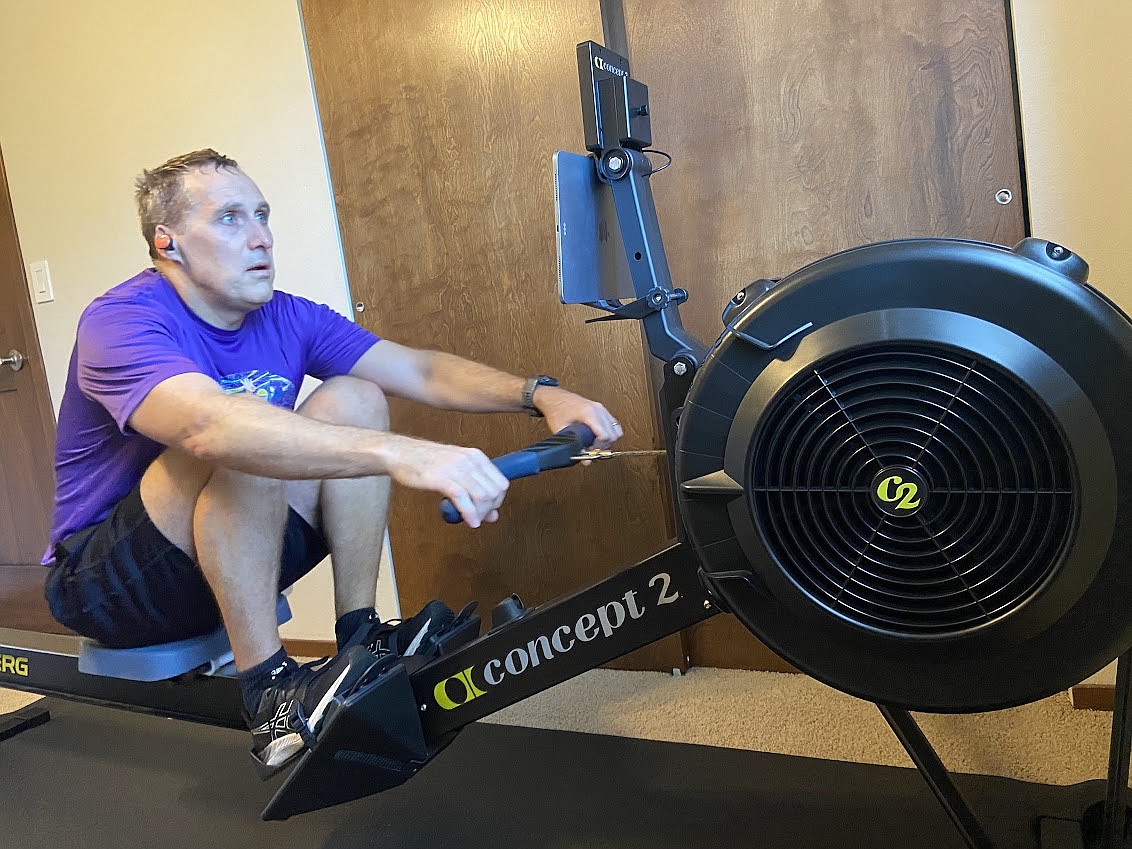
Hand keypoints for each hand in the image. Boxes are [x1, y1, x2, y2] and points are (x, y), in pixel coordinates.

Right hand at [384, 435, 508, 527]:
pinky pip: (463, 499)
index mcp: (476, 456)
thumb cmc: (426, 462)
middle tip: (479, 517)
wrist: (401, 453)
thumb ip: (475, 489)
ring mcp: (455, 468)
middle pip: (494, 492)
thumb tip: (493, 514)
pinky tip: (469, 521)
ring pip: (482, 496)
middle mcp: (469, 460)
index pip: (501, 483)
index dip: (498, 501)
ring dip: (480, 514)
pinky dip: (470, 514)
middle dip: (489, 509)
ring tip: (473, 519)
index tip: (488, 510)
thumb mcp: (456, 472)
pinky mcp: (441, 478)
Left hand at [533, 386, 622, 447]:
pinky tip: (598, 438)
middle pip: (613, 435)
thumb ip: (574, 446)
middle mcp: (598, 410)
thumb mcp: (561, 431)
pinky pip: (614, 425)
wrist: (554, 398)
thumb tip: (585, 459)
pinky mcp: (602, 410)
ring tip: (595, 444)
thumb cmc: (556, 410)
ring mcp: (602, 409)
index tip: (591, 451)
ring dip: (608, 441)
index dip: (599, 447)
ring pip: (617, 430)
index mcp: (589, 413)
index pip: (605, 436)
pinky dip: (610, 434)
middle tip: (592, 450)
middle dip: (604, 446)